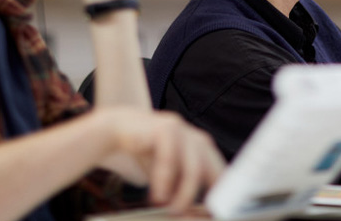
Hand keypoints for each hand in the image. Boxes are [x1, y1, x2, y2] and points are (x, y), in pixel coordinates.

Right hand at [100, 108, 224, 213]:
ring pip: (194, 167)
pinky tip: (157, 196)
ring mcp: (184, 132)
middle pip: (213, 171)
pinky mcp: (165, 128)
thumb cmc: (146, 155)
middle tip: (197, 216)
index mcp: (204, 150)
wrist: (117, 130)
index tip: (218, 211)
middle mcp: (197, 140)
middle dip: (209, 196)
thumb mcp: (168, 176)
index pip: (221, 172)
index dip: (224, 193)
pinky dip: (165, 180)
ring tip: (173, 210)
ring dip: (185, 194)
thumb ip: (180, 189)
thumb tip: (190, 214)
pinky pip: (170, 158)